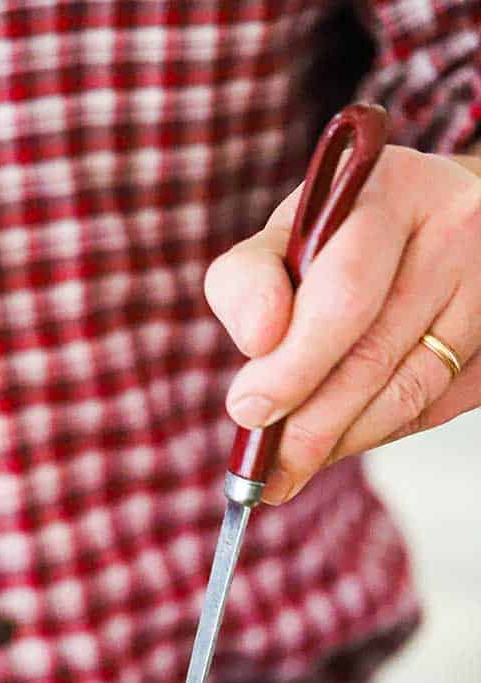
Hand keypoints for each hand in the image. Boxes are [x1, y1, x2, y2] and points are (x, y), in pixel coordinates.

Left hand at [204, 145, 480, 502]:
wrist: (435, 222)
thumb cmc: (348, 238)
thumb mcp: (287, 238)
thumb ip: (247, 281)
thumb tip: (258, 341)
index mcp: (392, 192)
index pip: (343, 294)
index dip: (292, 363)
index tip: (247, 409)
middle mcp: (455, 231)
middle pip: (374, 355)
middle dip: (306, 424)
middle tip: (263, 469)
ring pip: (405, 394)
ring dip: (339, 442)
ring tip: (290, 470)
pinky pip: (431, 408)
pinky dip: (375, 435)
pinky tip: (340, 440)